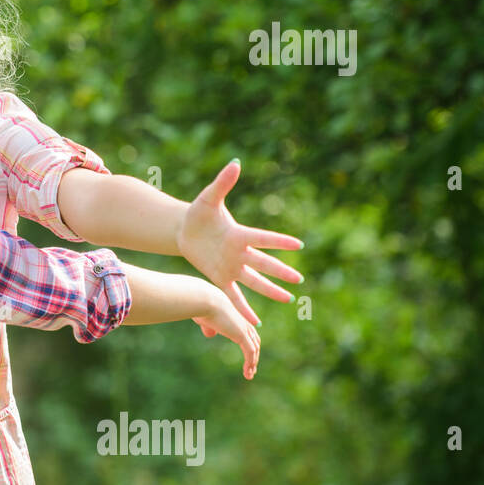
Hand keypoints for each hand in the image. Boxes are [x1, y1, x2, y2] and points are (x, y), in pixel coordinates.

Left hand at [177, 159, 303, 326]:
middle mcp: (239, 252)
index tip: (298, 244)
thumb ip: (222, 182)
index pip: (262, 237)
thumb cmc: (198, 212)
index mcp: (239, 233)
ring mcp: (231, 266)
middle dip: (280, 271)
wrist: (183, 229)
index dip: (279, 241)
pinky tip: (254, 321)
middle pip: (263, 263)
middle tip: (299, 279)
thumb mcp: (209, 198)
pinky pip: (234, 295)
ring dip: (270, 290)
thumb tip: (235, 163)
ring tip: (289, 300)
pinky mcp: (219, 277)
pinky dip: (243, 307)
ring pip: (254, 281)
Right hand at [192, 285, 260, 379]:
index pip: (247, 332)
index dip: (248, 343)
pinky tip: (247, 373)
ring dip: (253, 363)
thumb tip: (210, 335)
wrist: (204, 300)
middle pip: (254, 341)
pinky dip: (250, 363)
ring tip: (249, 374)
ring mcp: (244, 329)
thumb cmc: (200, 306)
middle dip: (254, 355)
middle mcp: (242, 322)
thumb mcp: (204, 319)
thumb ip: (209, 327)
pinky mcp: (242, 335)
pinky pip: (250, 353)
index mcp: (235, 316)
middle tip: (251, 368)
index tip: (246, 354)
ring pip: (254, 349)